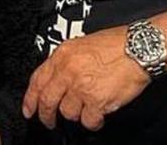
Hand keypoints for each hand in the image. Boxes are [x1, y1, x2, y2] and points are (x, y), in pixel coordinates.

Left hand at [22, 27, 149, 131]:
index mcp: (62, 55)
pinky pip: (87, 120)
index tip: (28, 109)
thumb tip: (57, 78)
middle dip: (46, 115)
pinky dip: (93, 121)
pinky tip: (99, 114)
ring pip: (67, 112)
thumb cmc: (115, 45)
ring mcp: (81, 87)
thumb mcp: (81, 44)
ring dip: (76, 114)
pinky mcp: (96, 101)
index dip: (30, 98)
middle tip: (49, 121)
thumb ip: (66, 61)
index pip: (37, 80)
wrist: (138, 48)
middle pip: (47, 100)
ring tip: (86, 108)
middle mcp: (68, 71)